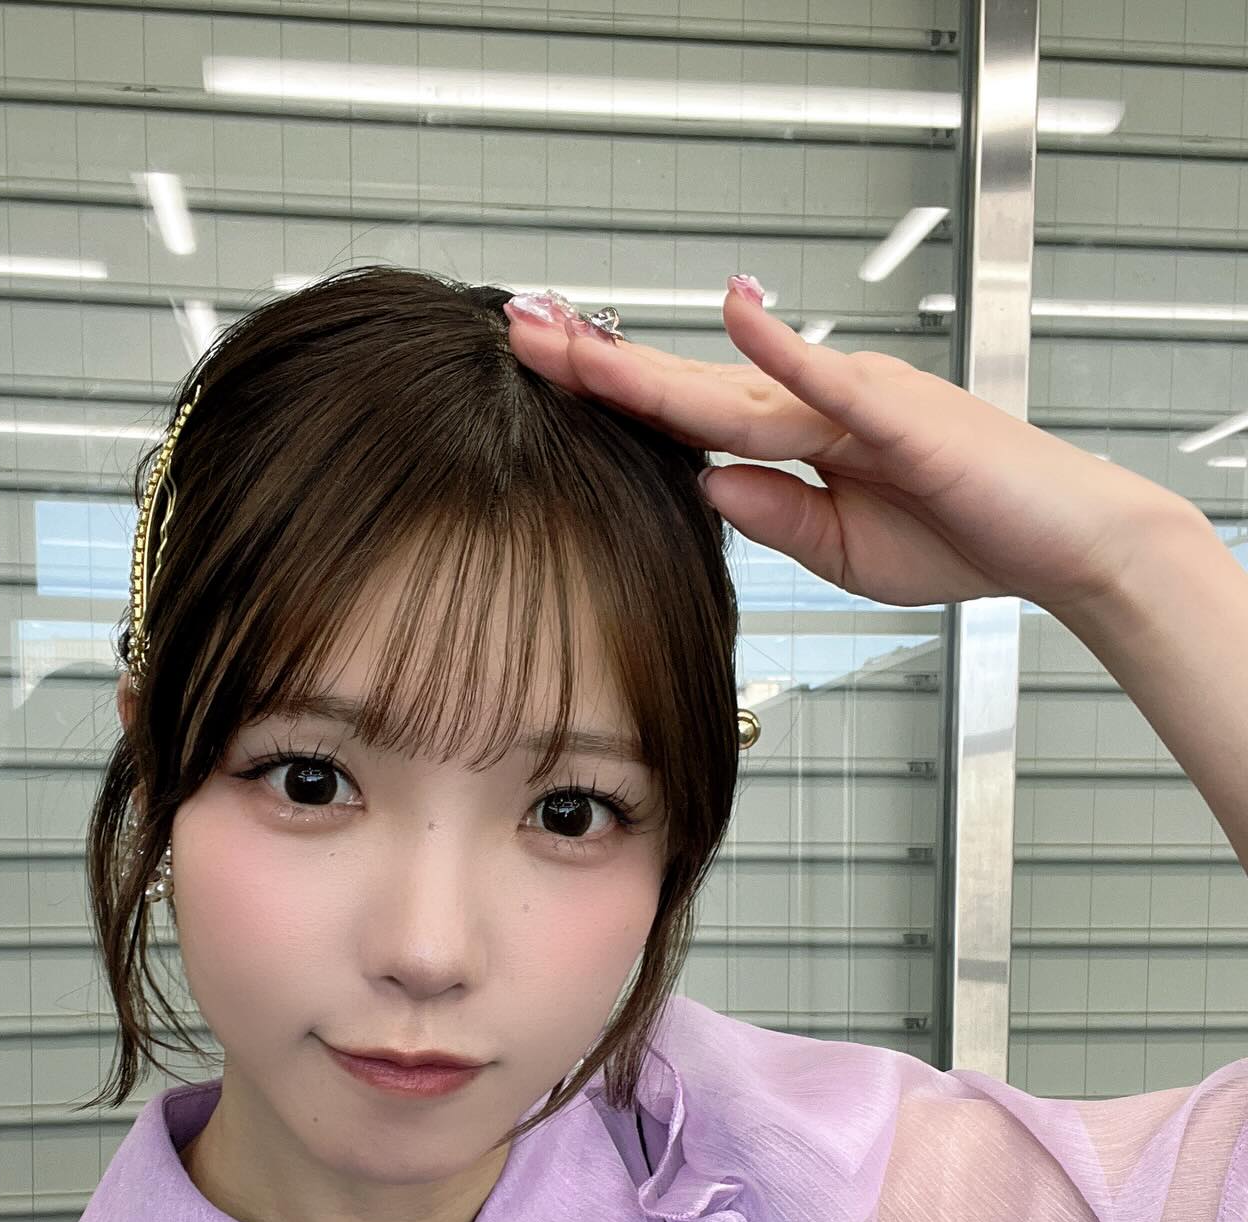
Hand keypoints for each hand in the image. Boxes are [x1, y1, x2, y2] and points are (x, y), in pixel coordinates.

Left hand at [502, 279, 1200, 621]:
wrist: (1060, 546)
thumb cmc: (965, 537)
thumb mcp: (840, 548)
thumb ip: (772, 515)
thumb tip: (704, 488)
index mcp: (800, 440)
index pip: (686, 413)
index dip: (612, 392)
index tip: (543, 370)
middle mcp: (816, 406)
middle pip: (686, 384)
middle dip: (598, 362)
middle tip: (518, 326)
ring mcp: (853, 401)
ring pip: (730, 382)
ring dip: (649, 361)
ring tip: (569, 335)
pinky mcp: (898, 414)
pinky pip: (828, 380)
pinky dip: (782, 349)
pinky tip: (734, 315)